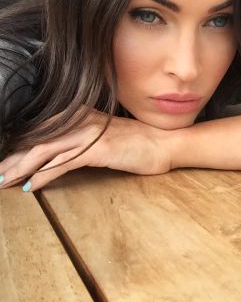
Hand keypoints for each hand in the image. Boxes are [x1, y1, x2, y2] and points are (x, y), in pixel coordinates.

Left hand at [0, 107, 171, 191]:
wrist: (163, 143)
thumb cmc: (137, 142)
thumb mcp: (105, 136)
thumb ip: (82, 139)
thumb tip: (60, 154)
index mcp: (82, 115)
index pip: (42, 130)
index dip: (20, 146)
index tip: (6, 161)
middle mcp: (82, 121)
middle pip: (37, 139)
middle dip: (13, 158)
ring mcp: (89, 134)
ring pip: (44, 150)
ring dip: (20, 167)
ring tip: (3, 181)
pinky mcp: (97, 150)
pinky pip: (63, 163)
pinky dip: (43, 175)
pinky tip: (30, 186)